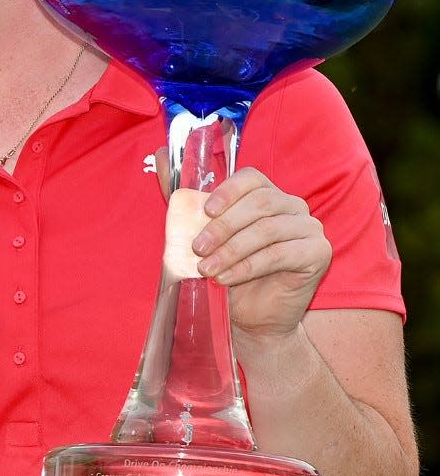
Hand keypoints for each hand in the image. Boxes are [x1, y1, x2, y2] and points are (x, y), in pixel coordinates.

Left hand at [192, 167, 330, 338]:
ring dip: (231, 250)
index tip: (205, 212)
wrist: (253, 319)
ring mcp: (310, 228)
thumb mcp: (204, 237)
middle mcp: (293, 206)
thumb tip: (157, 155)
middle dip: (223, 227)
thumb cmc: (230, 275)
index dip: (227, 191)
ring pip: (267, 230)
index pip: (251, 178)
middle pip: (259, 203)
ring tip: (207, 269)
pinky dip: (248, 267)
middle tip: (197, 249)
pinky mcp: (318, 253)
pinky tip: (226, 279)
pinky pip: (280, 254)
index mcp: (268, 195)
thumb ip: (185, 200)